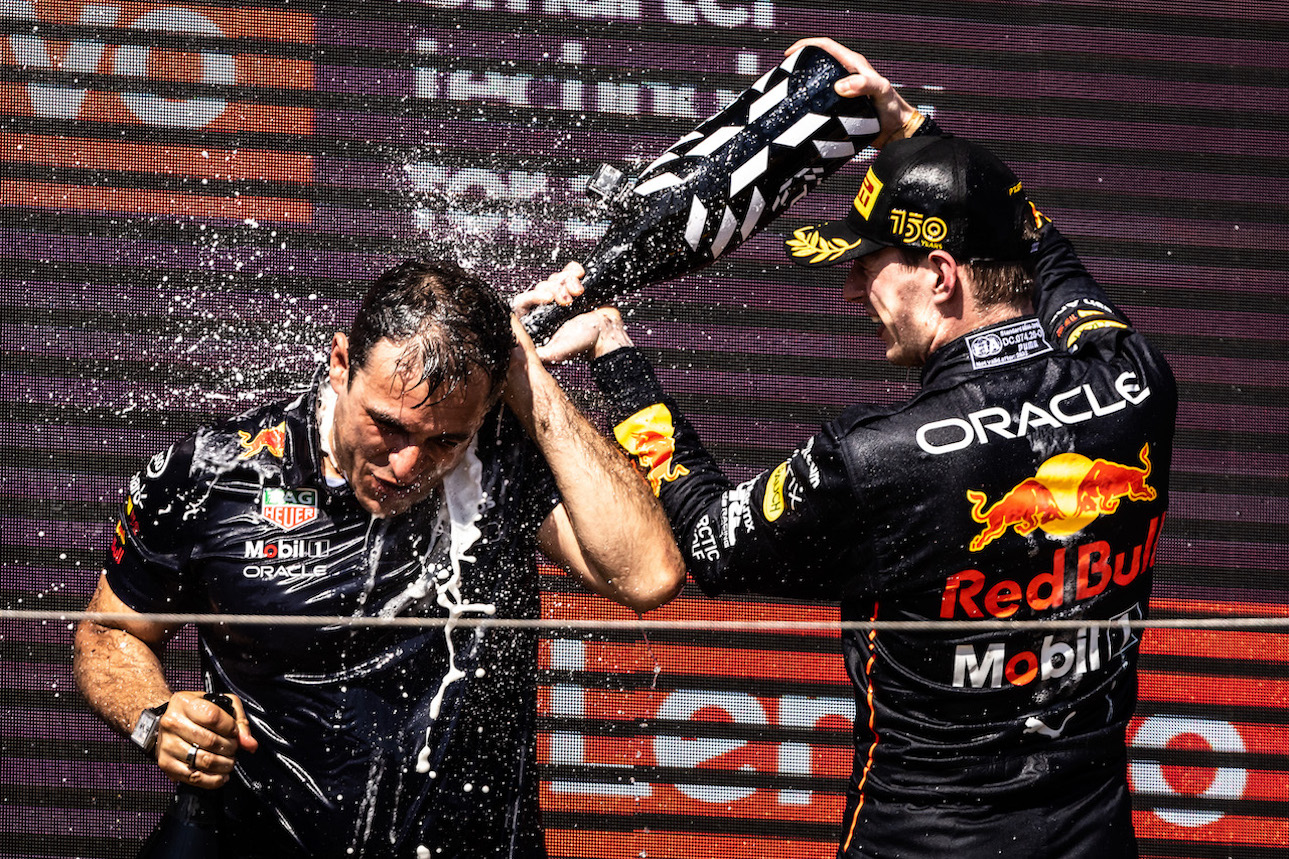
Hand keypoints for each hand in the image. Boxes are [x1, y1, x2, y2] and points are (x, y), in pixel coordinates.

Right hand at [154, 691, 256, 788]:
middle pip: (210, 741)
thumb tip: (249, 743)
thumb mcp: (220, 705)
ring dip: (224, 764)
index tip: (234, 732)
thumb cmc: (196, 711)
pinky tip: (221, 775)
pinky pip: (194, 777)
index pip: (213, 717)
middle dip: (230, 748)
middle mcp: (173, 723)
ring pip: (204, 761)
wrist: (168, 721)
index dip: (230, 728)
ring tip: (229, 761)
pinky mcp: (166, 763)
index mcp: (185, 703)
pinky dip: (213, 780)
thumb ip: (239, 721)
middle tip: (233, 748)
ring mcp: (167, 745)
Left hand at [511, 262, 632, 362]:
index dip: (532, 296)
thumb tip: (519, 351)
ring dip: (567, 281)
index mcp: (539, 322)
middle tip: (567, 302)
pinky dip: (574, 270)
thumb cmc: (586, 344)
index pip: (523, 302)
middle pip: (540, 286)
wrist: (608, 334)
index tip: (547, 298)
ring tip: (578, 293)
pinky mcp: (576, 285)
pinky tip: (581, 277)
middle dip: (555, 290)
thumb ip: (539, 353)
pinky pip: (569, 269)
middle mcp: (548, 308)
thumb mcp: (557, 352)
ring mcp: (562, 295)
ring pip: (555, 277)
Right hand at [784, 38, 922, 146]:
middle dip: (801, 63)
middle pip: (818, 62)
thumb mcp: (881, 91)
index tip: (790, 53)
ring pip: (818, 82)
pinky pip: (821, 100)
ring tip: (789, 91)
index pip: (826, 46)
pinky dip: (810, 102)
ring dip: (804, 84)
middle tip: (785, 73)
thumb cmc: (893, 108)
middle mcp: (846, 75)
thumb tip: (840, 86)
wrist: (896, 131)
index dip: (807, 45)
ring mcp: (843, 91)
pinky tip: (802, 110)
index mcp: (853, 64)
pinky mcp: (840, 106)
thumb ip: (864, 84)